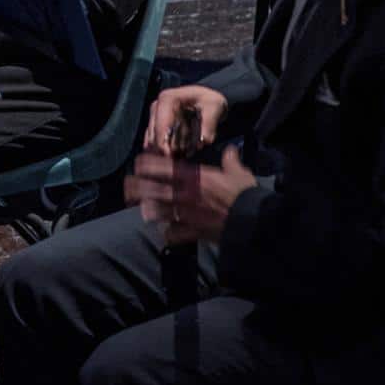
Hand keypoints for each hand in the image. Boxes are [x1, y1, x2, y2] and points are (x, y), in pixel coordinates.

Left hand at [128, 146, 256, 245]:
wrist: (256, 221)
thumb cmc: (246, 194)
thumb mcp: (239, 173)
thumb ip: (231, 161)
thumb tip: (231, 151)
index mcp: (195, 177)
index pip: (163, 167)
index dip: (147, 165)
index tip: (138, 165)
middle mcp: (186, 194)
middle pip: (152, 189)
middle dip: (137, 188)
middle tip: (129, 188)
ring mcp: (187, 214)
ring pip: (157, 211)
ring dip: (148, 210)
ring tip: (143, 209)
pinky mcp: (193, 232)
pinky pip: (173, 234)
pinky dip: (168, 233)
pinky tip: (166, 232)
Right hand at [143, 84, 228, 156]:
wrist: (205, 99)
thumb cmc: (209, 100)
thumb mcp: (214, 107)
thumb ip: (210, 123)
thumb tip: (206, 141)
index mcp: (167, 100)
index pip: (160, 125)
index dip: (163, 142)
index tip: (170, 157)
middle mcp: (157, 107)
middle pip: (153, 134)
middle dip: (163, 150)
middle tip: (177, 162)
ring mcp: (155, 116)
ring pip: (152, 140)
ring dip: (165, 151)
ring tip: (180, 158)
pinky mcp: (157, 124)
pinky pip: (155, 141)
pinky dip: (165, 149)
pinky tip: (176, 155)